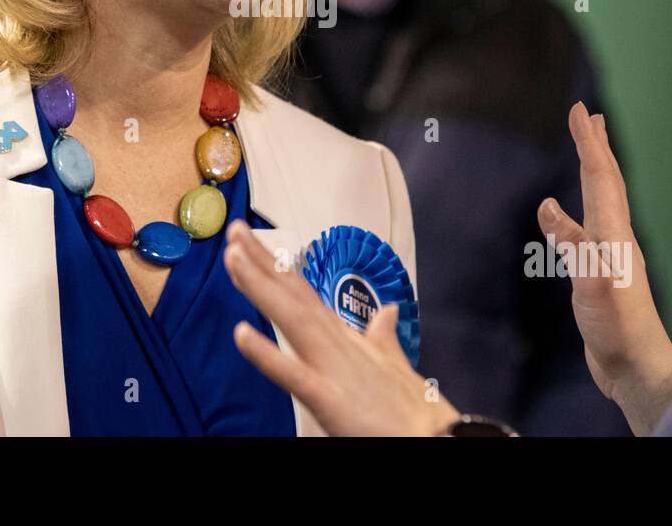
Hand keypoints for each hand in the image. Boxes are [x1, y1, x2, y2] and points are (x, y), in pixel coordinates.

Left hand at [223, 219, 460, 435]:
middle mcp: (335, 344)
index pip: (302, 293)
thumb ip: (382, 337)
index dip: (275, 266)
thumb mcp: (394, 365)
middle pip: (292, 295)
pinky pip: (292, 375)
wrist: (438, 441)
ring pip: (290, 319)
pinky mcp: (328, 398)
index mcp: (345, 338)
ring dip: (260, 287)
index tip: (249, 242)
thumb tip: (386, 311)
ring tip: (234, 258)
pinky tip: (242, 334)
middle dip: (261, 262)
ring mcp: (331, 367)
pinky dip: (267, 355)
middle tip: (234, 230)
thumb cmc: (413, 411)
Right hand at [536, 102, 671, 434]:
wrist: (638, 370)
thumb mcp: (593, 288)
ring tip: (588, 150)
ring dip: (593, 171)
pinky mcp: (600, 274)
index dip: (589, 143)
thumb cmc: (619, 331)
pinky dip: (577, 208)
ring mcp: (609, 257)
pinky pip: (588, 226)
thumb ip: (574, 247)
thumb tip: (548, 206)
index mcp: (614, 236)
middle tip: (587, 115)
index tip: (579, 111)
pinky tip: (565, 215)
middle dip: (596, 146)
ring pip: (600, 202)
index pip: (600, 179)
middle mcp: (615, 239)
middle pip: (606, 183)